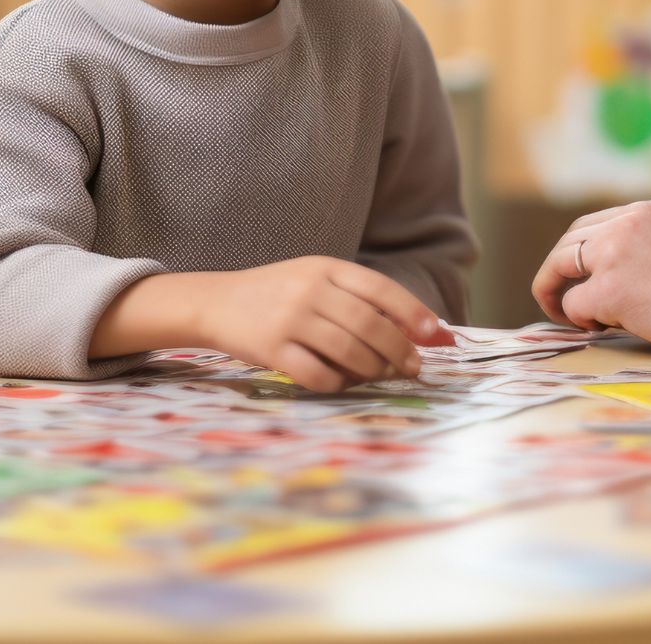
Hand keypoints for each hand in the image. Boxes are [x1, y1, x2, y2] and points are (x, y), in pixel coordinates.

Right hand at [201, 257, 449, 392]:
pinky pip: (316, 373)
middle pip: (369, 324)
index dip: (412, 311)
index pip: (379, 288)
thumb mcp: (314, 278)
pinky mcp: (271, 349)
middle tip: (413, 366)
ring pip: (348, 351)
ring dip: (374, 369)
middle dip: (399, 349)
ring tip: (383, 375)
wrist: (216, 302)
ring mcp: (289, 319)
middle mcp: (309, 290)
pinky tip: (343, 382)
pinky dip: (338, 383)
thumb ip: (356, 296)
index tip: (433, 334)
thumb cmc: (276, 293)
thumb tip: (413, 326)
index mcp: (325, 268)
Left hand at [531, 196, 650, 358]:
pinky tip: (600, 328)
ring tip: (574, 318)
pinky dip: (580, 320)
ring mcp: (616, 252)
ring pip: (560, 267)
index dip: (579, 253)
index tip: (578, 277)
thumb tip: (604, 274)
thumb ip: (648, 245)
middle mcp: (629, 220)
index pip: (594, 224)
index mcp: (650, 209)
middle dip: (556, 272)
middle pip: (569, 241)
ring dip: (560, 295)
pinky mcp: (610, 287)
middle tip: (558, 301)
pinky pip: (574, 304)